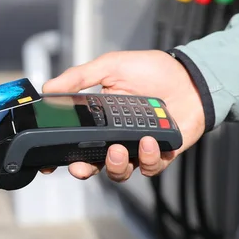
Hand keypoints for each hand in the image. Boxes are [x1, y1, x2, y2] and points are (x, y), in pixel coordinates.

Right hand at [42, 50, 205, 181]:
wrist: (190, 77)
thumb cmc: (152, 70)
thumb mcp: (109, 66)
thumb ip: (79, 77)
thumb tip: (48, 87)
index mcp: (98, 119)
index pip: (74, 141)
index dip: (61, 155)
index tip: (49, 164)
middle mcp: (114, 136)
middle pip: (93, 164)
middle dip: (84, 169)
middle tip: (82, 165)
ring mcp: (136, 148)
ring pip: (119, 171)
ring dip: (115, 165)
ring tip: (118, 149)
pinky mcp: (159, 154)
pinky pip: (149, 167)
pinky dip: (147, 158)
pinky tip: (148, 141)